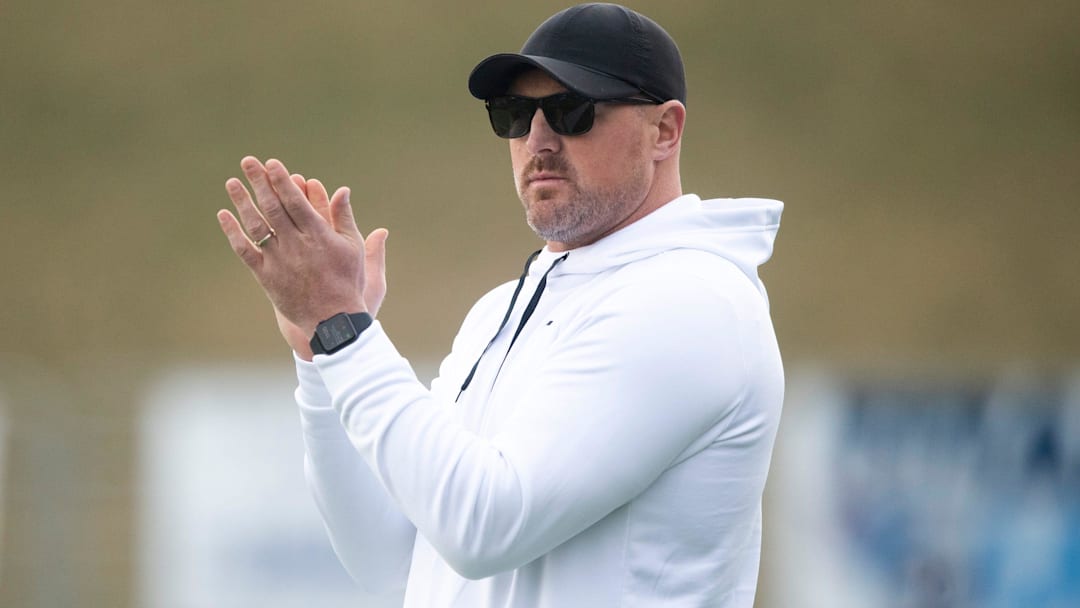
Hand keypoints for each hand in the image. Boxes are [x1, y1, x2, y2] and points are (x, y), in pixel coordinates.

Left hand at [217, 156, 388, 357]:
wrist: (332, 320)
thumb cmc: (346, 281)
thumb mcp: (352, 247)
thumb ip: (344, 217)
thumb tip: (342, 189)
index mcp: (318, 235)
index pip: (295, 201)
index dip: (281, 180)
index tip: (271, 163)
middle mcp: (296, 245)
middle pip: (273, 207)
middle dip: (259, 182)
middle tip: (248, 161)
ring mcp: (278, 260)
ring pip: (256, 225)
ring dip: (242, 201)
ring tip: (232, 182)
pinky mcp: (266, 276)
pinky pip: (245, 250)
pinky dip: (233, 232)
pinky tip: (224, 215)